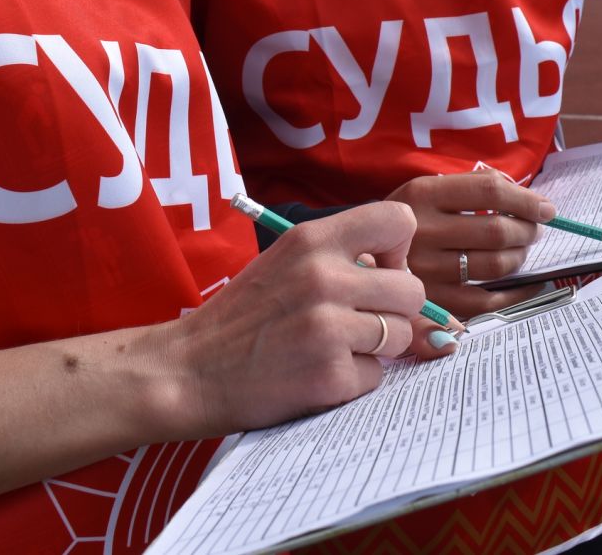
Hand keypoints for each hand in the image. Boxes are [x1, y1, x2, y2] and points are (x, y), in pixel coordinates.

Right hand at [162, 201, 454, 435]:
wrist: (189, 370)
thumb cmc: (241, 317)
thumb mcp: (285, 264)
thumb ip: (341, 261)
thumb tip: (409, 282)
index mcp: (311, 239)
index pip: (399, 220)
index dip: (398, 250)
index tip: (376, 272)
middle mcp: (324, 277)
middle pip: (412, 289)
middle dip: (393, 311)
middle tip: (356, 322)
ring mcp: (328, 328)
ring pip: (401, 335)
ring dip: (375, 349)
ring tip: (330, 348)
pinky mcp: (330, 375)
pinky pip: (376, 377)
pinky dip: (353, 381)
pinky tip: (315, 374)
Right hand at [383, 169, 556, 319]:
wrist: (361, 255)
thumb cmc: (409, 220)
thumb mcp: (429, 189)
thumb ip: (474, 187)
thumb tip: (533, 202)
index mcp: (423, 194)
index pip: (489, 191)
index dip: (527, 200)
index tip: (547, 209)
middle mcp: (422, 231)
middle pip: (496, 231)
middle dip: (527, 231)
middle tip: (533, 231)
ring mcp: (425, 270)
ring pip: (495, 266)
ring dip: (520, 258)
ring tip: (519, 252)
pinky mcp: (431, 302)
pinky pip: (486, 302)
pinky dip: (515, 294)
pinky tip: (524, 285)